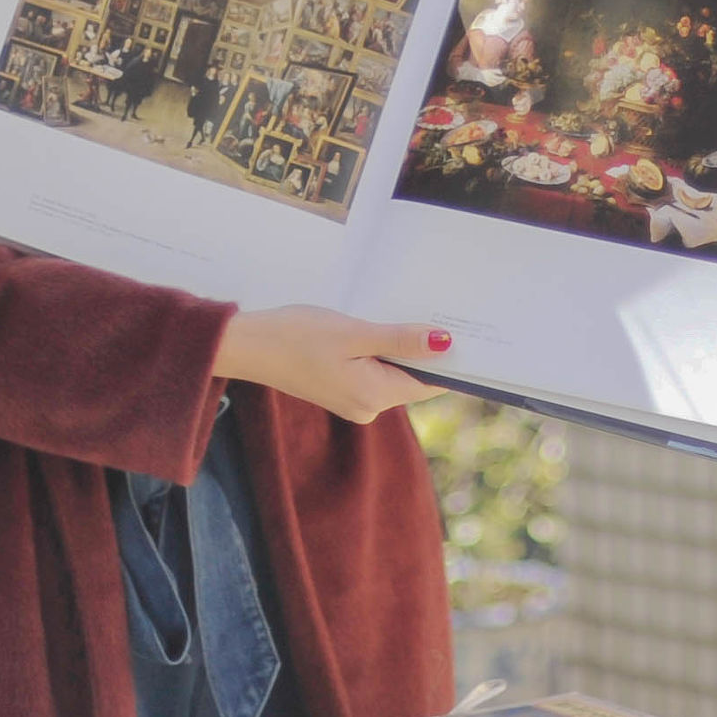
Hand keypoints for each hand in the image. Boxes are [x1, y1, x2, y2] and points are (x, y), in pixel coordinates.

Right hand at [211, 305, 449, 423]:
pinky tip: (380, 326)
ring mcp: (354, 400)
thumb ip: (401, 340)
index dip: (451, 361)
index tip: (469, 333)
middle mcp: (368, 405)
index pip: (430, 383)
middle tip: (440, 310)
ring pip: (394, 372)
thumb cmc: (297, 336)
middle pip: (414, 378)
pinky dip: (382, 350)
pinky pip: (375, 370)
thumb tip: (446, 344)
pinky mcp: (341, 389)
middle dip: (426, 349)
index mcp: (375, 396)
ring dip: (402, 346)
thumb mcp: (355, 333)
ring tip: (408, 313)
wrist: (247, 345)